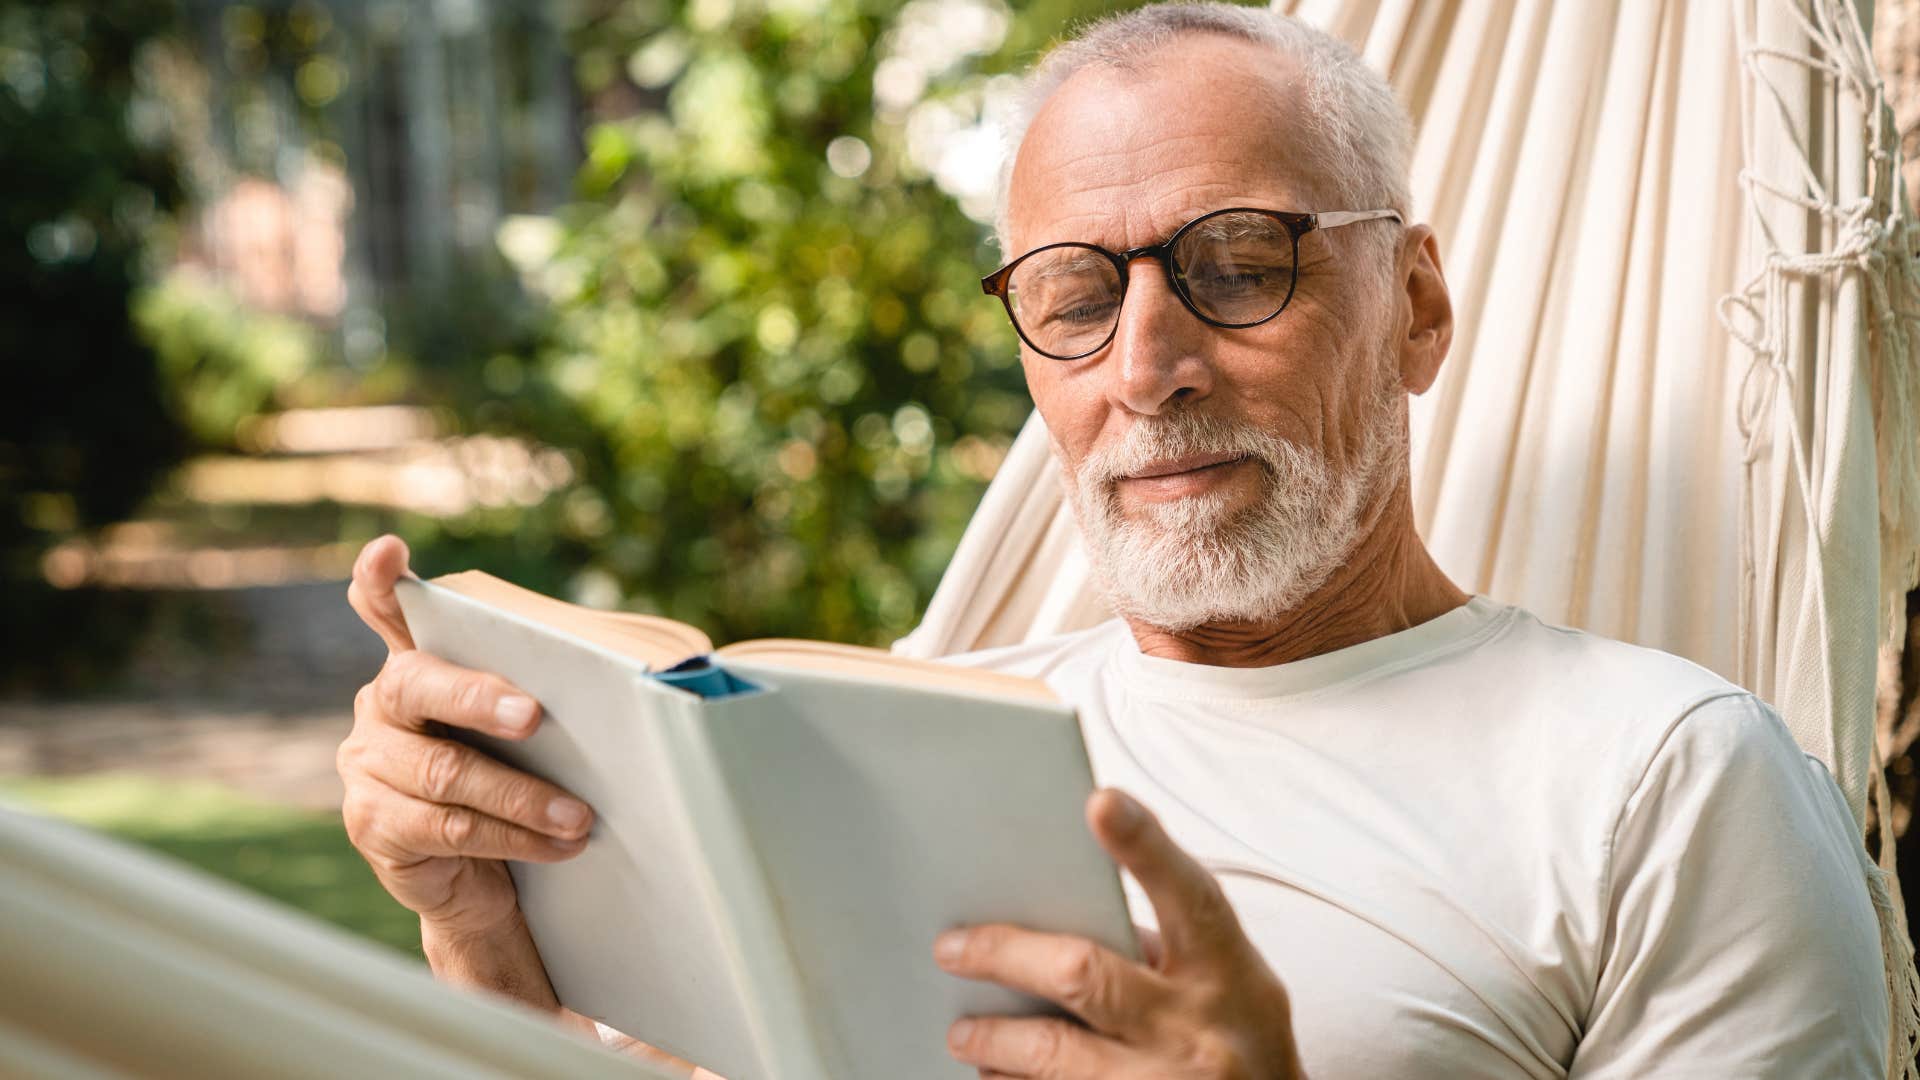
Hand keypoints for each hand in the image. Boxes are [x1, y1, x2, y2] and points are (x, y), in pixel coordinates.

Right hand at [338, 535, 595, 938]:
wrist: (490, 881)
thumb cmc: (524, 781)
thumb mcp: (536, 730)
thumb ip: (553, 683)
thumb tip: (659, 661)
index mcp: (418, 662)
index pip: (387, 610)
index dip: (382, 582)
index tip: (391, 552)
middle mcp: (380, 706)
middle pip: (416, 684)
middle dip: (478, 696)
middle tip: (534, 715)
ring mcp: (368, 765)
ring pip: (446, 772)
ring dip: (523, 796)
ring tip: (581, 815)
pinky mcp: (373, 825)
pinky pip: (449, 828)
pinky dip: (514, 835)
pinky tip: (561, 843)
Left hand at [933, 789, 1303, 1079]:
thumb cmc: (1239, 1040)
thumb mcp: (1230, 982)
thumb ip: (1164, 943)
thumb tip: (1059, 913)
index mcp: (1226, 970)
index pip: (1186, 895)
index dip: (1145, 846)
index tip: (1101, 801)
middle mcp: (1198, 1027)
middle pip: (1083, 975)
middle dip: (1004, 955)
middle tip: (952, 947)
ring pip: (1054, 1056)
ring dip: (996, 1039)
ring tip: (964, 1030)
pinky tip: (998, 1074)